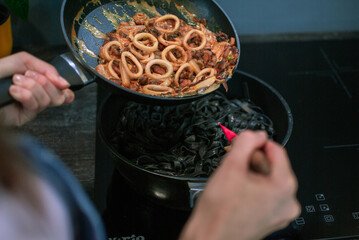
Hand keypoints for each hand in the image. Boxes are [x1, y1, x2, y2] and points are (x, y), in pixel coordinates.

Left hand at [0, 52, 74, 125]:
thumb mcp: (18, 61)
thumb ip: (40, 65)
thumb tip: (61, 81)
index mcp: (35, 82)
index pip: (58, 86)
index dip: (63, 85)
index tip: (63, 83)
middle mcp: (35, 95)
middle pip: (57, 93)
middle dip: (44, 82)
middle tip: (25, 76)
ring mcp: (29, 107)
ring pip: (48, 100)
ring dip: (33, 87)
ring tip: (15, 83)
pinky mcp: (23, 117)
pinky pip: (35, 106)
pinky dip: (26, 95)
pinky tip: (14, 91)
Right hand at [179, 130, 300, 239]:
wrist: (209, 239)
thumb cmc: (219, 212)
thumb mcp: (231, 167)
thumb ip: (245, 142)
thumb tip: (254, 134)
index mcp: (284, 187)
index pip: (276, 150)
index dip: (256, 142)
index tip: (243, 141)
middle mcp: (287, 202)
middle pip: (272, 165)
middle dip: (251, 159)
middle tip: (233, 160)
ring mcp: (279, 213)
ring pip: (267, 180)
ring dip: (249, 173)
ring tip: (231, 178)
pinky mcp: (270, 219)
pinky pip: (264, 194)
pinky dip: (251, 187)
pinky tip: (235, 190)